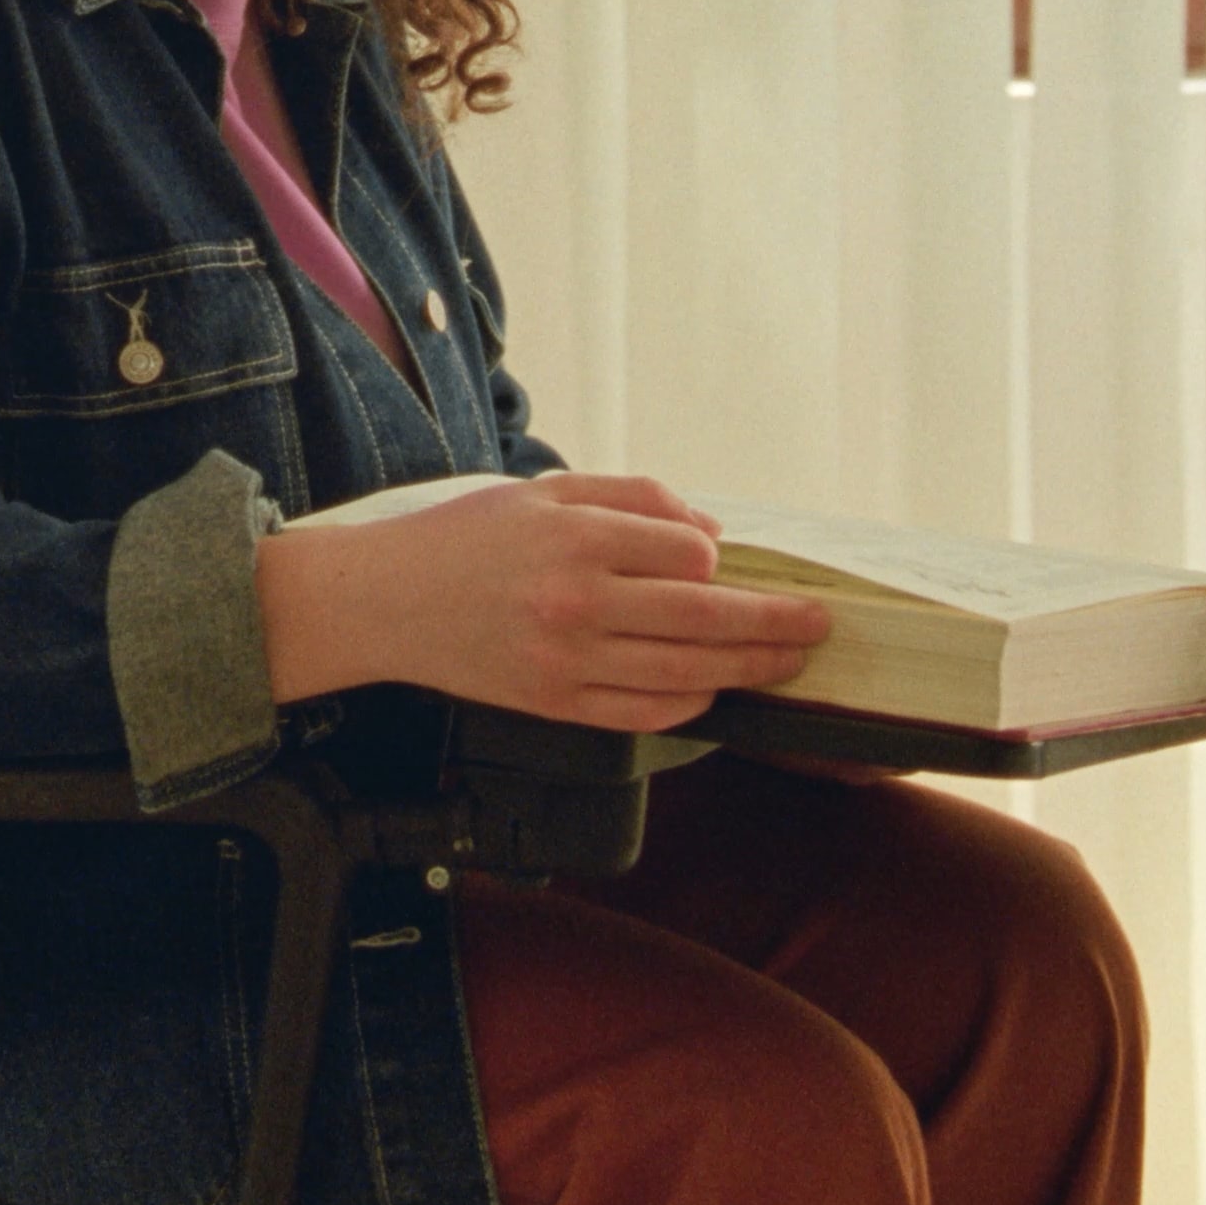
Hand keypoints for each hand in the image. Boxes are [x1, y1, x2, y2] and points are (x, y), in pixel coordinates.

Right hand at [253, 473, 833, 732]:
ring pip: (686, 674)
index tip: (720, 560)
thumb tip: (708, 532)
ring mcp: (567, 662)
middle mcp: (577, 601)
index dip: (715, 556)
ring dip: (748, 669)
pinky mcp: (555, 706)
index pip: (688, 551)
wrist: (384, 601)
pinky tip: (713, 692)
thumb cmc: (466, 537)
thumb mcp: (544, 490)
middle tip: (820, 624)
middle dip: (774, 623)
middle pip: (705, 618)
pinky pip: (644, 714)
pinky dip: (691, 706)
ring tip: (786, 662)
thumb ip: (630, 498)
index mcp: (576, 536)